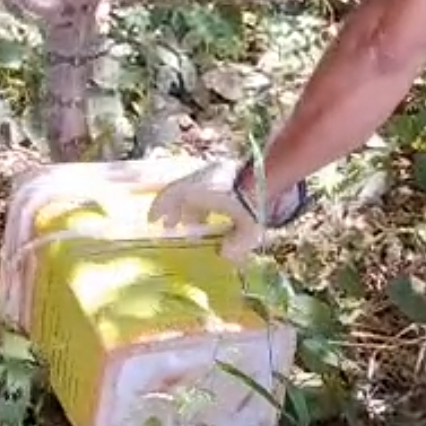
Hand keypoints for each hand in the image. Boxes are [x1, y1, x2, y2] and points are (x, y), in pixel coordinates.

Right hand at [147, 160, 308, 262]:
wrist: (273, 174)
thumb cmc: (255, 203)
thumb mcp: (247, 230)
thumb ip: (235, 245)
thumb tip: (225, 255)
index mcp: (200, 191)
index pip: (171, 196)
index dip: (159, 208)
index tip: (153, 220)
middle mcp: (203, 179)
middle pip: (180, 192)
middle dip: (174, 210)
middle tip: (171, 226)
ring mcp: (215, 172)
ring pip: (194, 189)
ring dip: (190, 206)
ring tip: (193, 224)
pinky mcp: (227, 170)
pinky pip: (207, 185)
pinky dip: (204, 200)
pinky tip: (213, 214)